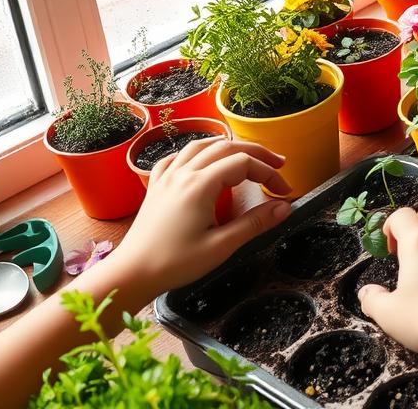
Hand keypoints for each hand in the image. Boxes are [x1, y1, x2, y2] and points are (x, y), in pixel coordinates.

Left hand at [109, 137, 292, 289]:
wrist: (133, 272)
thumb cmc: (175, 263)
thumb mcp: (221, 246)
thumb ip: (254, 223)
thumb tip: (283, 207)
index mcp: (200, 185)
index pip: (243, 164)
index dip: (269, 173)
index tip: (284, 192)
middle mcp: (183, 173)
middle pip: (225, 147)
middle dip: (255, 153)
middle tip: (278, 164)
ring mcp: (167, 177)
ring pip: (200, 146)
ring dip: (227, 146)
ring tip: (246, 156)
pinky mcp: (156, 186)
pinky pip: (176, 157)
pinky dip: (195, 153)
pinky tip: (201, 161)